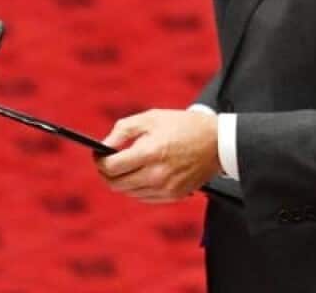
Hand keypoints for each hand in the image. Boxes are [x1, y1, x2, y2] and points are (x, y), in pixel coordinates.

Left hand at [94, 109, 220, 203]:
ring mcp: (165, 188)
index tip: (98, 155)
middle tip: (107, 161)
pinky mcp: (173, 196)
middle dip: (107, 173)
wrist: (217, 142)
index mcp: (149, 153)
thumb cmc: (183, 126)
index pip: (111, 167)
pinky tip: (142, 173)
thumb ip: (123, 130)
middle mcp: (156, 175)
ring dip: (122, 180)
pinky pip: (143, 197)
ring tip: (127, 165)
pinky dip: (137, 187)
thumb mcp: (151, 117)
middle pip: (116, 184)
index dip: (99, 161)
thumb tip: (103, 146)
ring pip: (128, 192)